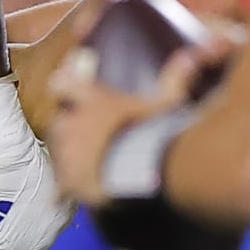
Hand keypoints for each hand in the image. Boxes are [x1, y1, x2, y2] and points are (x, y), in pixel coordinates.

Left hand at [0, 77, 75, 249]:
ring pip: (45, 226)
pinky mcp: (66, 195)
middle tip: (2, 217)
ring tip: (15, 199)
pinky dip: (44, 200)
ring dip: (34, 218)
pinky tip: (30, 188)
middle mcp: (42, 244)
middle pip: (31, 248)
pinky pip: (55, 204)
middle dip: (18, 238)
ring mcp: (57, 220)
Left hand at [47, 42, 220, 205]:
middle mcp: (73, 122)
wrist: (141, 171)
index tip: (63, 87)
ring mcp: (67, 152)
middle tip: (87, 137)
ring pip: (58, 150)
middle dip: (70, 127)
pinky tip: (75, 193)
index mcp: (92, 99)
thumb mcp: (168, 102)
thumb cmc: (154, 132)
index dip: (63, 86)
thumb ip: (175, 79)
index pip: (63, 84)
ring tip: (87, 165)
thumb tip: (191, 56)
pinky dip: (67, 187)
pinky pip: (60, 183)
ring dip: (69, 154)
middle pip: (60, 120)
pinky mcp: (67, 180)